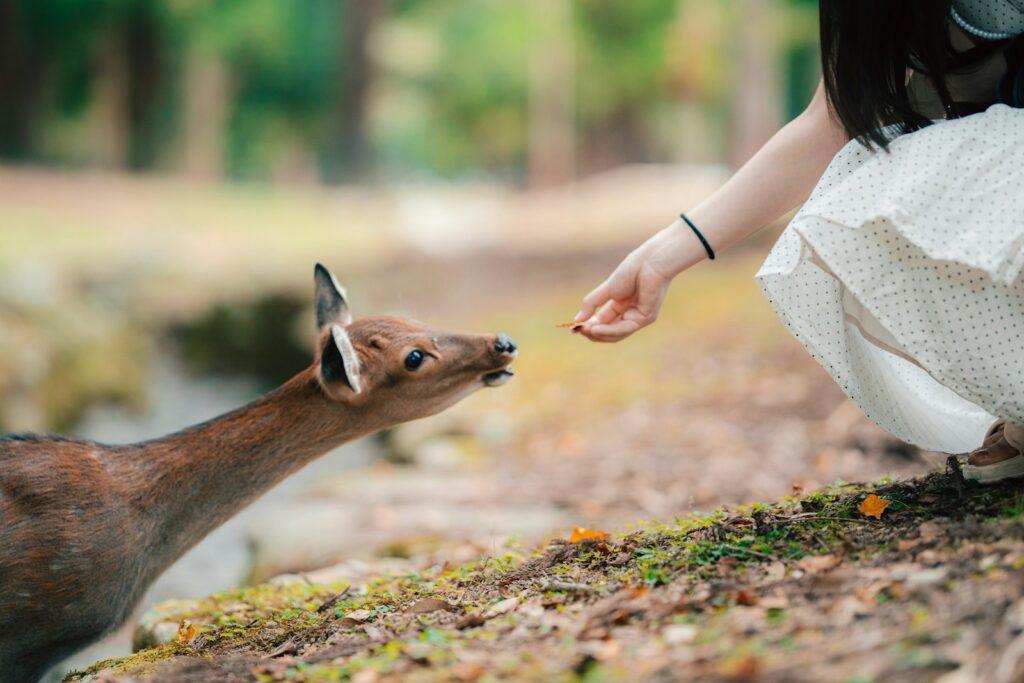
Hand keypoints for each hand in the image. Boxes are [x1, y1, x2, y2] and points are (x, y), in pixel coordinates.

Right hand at [575, 223, 693, 341]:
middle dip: (593, 332)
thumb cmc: (630, 271)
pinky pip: (625, 328)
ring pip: (617, 334)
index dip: (589, 326)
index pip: (603, 322)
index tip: (573, 329)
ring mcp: (639, 317)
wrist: (649, 262)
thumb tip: (576, 320)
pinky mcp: (646, 318)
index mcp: (621, 304)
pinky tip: (596, 329)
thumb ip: (591, 304)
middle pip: (610, 331)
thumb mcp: (606, 290)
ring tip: (585, 330)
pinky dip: (609, 330)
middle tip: (578, 331)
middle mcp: (630, 313)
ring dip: (599, 334)